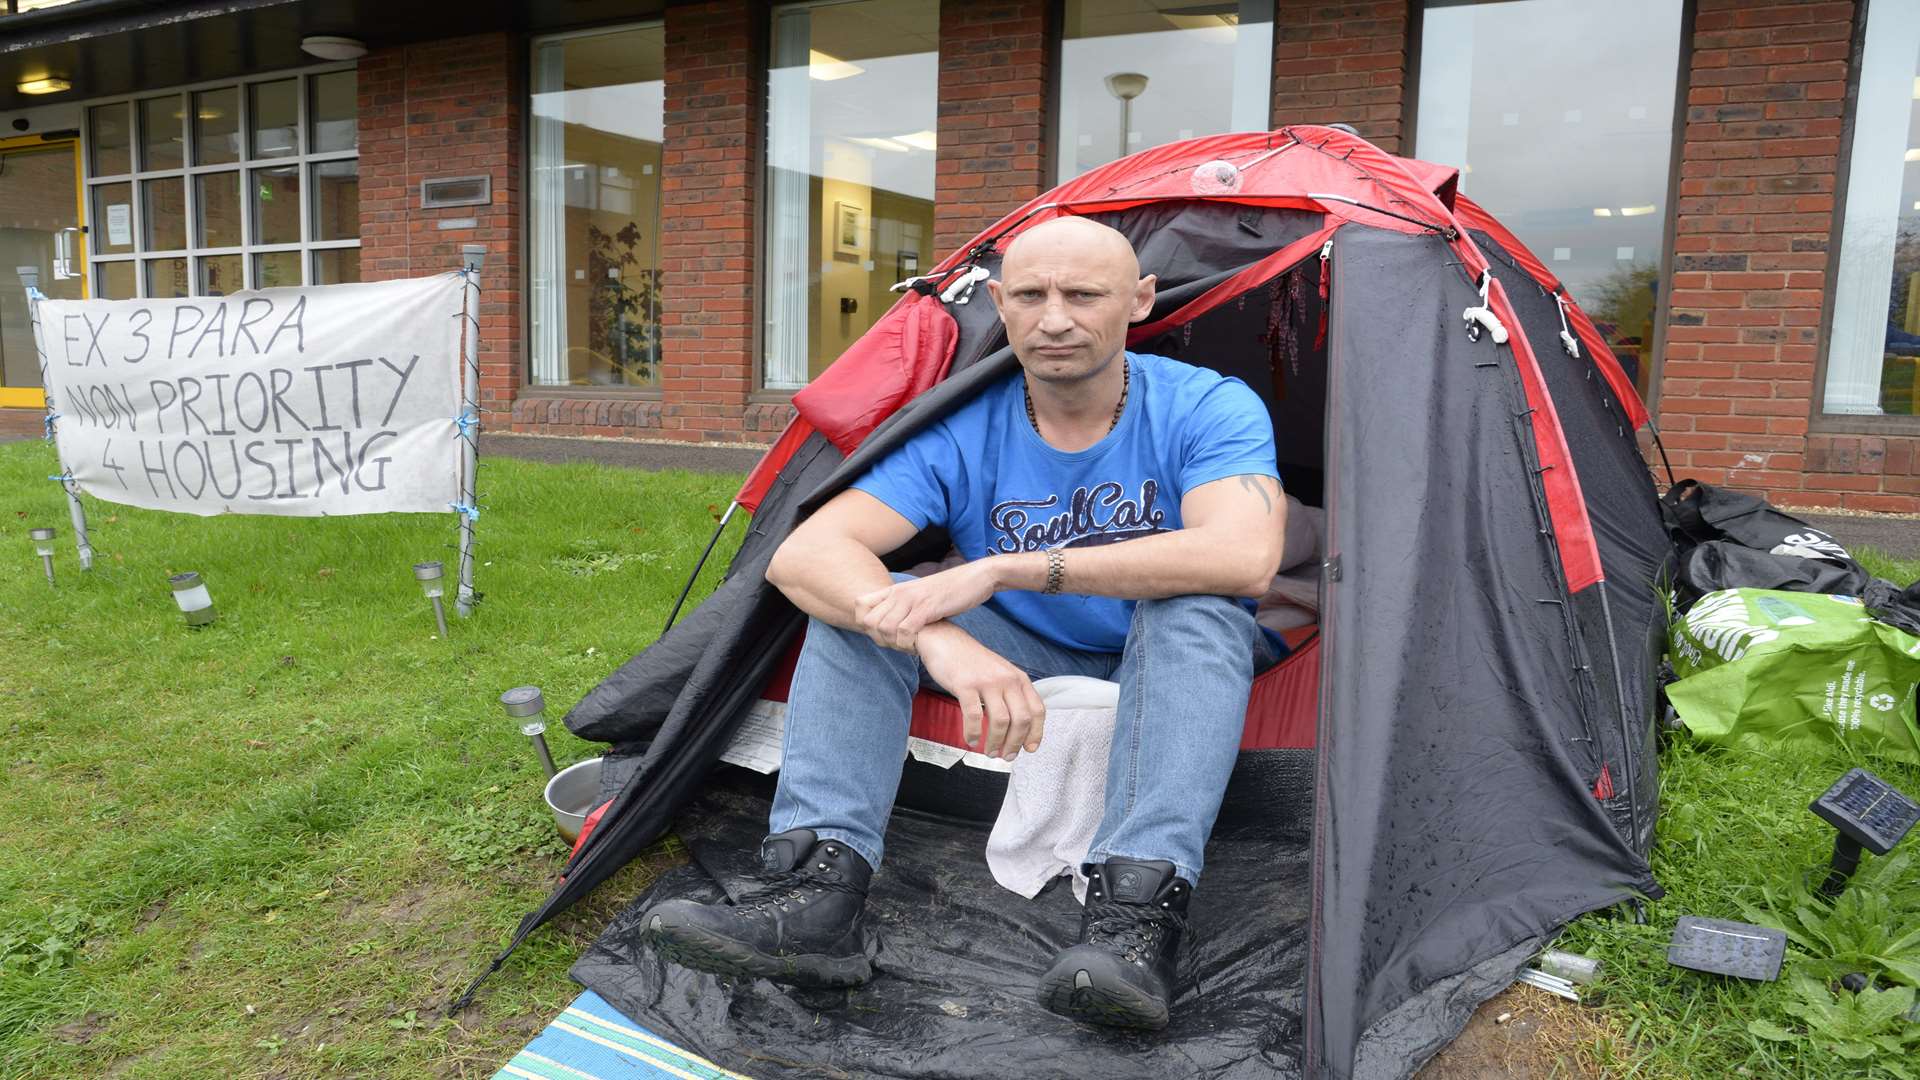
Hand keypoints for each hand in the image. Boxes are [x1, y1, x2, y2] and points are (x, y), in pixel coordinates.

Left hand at [853, 560, 998, 651]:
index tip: (882, 635)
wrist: (977, 577)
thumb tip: (892, 621)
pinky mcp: (927, 608)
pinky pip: (905, 631)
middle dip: (879, 640)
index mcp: (895, 589)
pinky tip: (919, 646)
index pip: (859, 605)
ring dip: (894, 644)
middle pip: (868, 621)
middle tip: (898, 646)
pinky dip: (908, 644)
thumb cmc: (951, 591)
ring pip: (884, 628)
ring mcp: (912, 599)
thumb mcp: (921, 594)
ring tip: (909, 647)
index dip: (864, 624)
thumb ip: (905, 605)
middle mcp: (899, 592)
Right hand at [916, 625, 1046, 760]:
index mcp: (1018, 678)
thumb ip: (1011, 694)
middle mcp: (1007, 679)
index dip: (1036, 733)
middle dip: (1015, 743)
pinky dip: (973, 733)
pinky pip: (974, 716)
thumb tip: (1017, 728)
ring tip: (989, 752)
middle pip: (1021, 719)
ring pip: (1000, 721)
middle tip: (1006, 756)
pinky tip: (971, 740)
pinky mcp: (965, 685)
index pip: (1037, 710)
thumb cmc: (972, 662)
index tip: (1029, 749)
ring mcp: (986, 682)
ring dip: (995, 742)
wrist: (945, 641)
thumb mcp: (1000, 673)